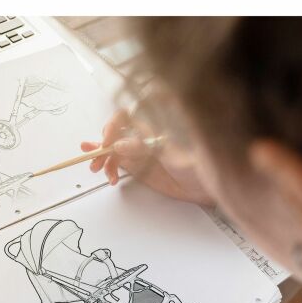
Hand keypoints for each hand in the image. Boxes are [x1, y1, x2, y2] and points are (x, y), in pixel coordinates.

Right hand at [83, 109, 211, 203]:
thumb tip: (120, 145)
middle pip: (116, 131)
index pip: (126, 116)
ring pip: (113, 147)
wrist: (205, 186)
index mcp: (154, 123)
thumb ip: (145, 147)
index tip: (108, 142)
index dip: (114, 126)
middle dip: (104, 142)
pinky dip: (107, 162)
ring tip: (97, 168)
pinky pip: (117, 160)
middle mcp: (144, 133)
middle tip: (98, 158)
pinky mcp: (137, 163)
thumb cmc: (197, 164)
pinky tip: (99, 164)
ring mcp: (139, 148)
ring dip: (102, 156)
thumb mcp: (172, 153)